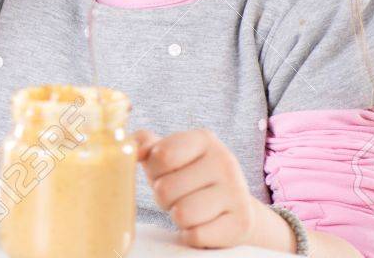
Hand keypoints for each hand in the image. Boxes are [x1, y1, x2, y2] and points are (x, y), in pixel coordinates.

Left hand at [136, 128, 262, 249]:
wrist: (233, 207)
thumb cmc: (190, 177)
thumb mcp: (170, 154)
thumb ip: (146, 144)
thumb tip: (132, 147)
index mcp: (203, 139)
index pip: (162, 156)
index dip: (154, 170)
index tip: (164, 172)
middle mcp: (224, 161)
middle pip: (166, 189)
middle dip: (164, 197)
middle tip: (178, 195)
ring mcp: (236, 192)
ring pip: (181, 214)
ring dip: (178, 217)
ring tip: (189, 209)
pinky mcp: (241, 223)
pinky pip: (196, 235)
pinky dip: (191, 235)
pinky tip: (202, 225)